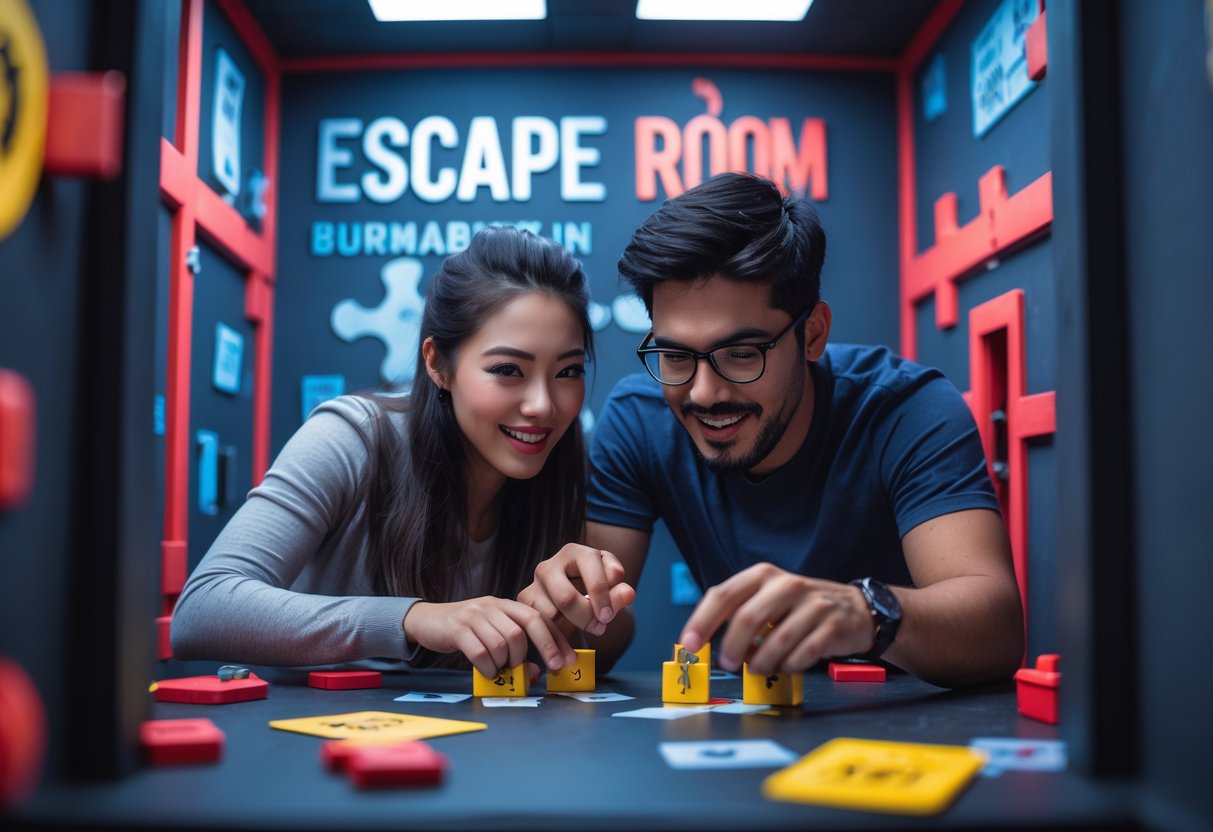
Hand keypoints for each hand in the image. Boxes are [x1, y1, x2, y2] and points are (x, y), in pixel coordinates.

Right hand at [403, 597, 576, 678]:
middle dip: (531, 654)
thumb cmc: (467, 631)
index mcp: (506, 605)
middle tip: (530, 671)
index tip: (566, 661)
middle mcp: (492, 606)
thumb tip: (535, 674)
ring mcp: (474, 615)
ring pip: (502, 643)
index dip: (555, 640)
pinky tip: (486, 670)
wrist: (427, 620)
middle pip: (522, 631)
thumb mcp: (492, 633)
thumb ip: (514, 648)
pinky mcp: (457, 629)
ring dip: (505, 664)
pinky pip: (480, 652)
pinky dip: (487, 668)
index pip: (538, 618)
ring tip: (499, 669)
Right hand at [518, 543, 636, 637]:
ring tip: (585, 637)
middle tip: (599, 628)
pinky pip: (538, 628)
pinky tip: (567, 649)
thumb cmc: (593, 591)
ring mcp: (533, 585)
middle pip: (565, 598)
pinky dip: (555, 643)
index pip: (590, 568)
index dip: (602, 594)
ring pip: (550, 616)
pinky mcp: (524, 604)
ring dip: (570, 633)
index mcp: (574, 552)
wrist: (571, 599)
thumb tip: (628, 593)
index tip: (609, 616)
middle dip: (585, 618)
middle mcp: (549, 566)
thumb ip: (618, 593)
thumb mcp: (609, 590)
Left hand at [678, 563, 875, 674]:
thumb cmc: (799, 607)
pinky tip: (787, 665)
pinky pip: (803, 655)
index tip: (688, 645)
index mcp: (762, 576)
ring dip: (762, 663)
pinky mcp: (833, 627)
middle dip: (732, 647)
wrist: (855, 609)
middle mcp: (786, 585)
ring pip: (776, 641)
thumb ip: (738, 613)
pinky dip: (789, 667)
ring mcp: (812, 605)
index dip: (701, 622)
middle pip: (747, 618)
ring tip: (759, 668)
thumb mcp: (767, 599)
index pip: (723, 595)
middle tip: (727, 664)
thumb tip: (703, 642)